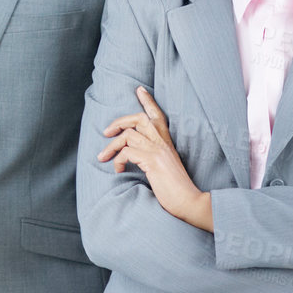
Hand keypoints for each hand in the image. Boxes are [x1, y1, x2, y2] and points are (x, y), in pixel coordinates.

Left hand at [100, 86, 211, 230]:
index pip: (157, 116)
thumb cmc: (176, 190)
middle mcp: (163, 143)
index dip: (148, 101)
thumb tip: (132, 154)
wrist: (189, 202)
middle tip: (106, 132)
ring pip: (127, 135)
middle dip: (119, 121)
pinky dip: (118, 160)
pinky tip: (119, 171)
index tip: (139, 90)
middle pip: (139, 118)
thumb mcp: (165, 167)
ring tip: (103, 157)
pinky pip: (127, 152)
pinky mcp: (152, 161)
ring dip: (111, 146)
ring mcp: (158, 150)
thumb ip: (153, 157)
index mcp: (167, 143)